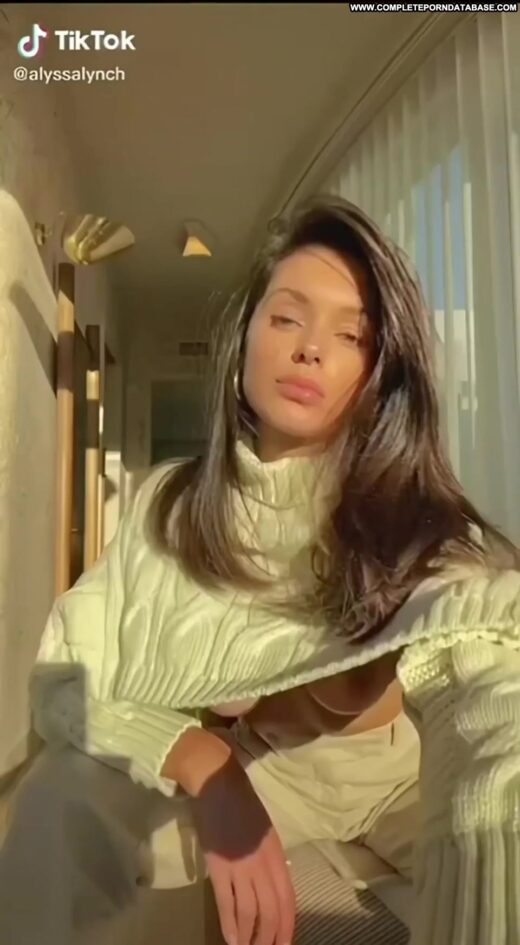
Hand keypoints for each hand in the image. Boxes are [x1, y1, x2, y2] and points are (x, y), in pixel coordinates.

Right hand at [191, 755, 295, 944]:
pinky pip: (226, 902)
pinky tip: (231, 939)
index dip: (287, 927)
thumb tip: (272, 888)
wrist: (218, 784)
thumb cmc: (242, 805)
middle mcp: (263, 863)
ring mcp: (240, 865)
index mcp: (277, 855)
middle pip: (272, 910)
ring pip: (251, 911)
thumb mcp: (266, 832)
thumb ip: (271, 860)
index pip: (288, 899)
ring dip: (250, 937)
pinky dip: (230, 924)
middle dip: (270, 938)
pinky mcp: (218, 865)